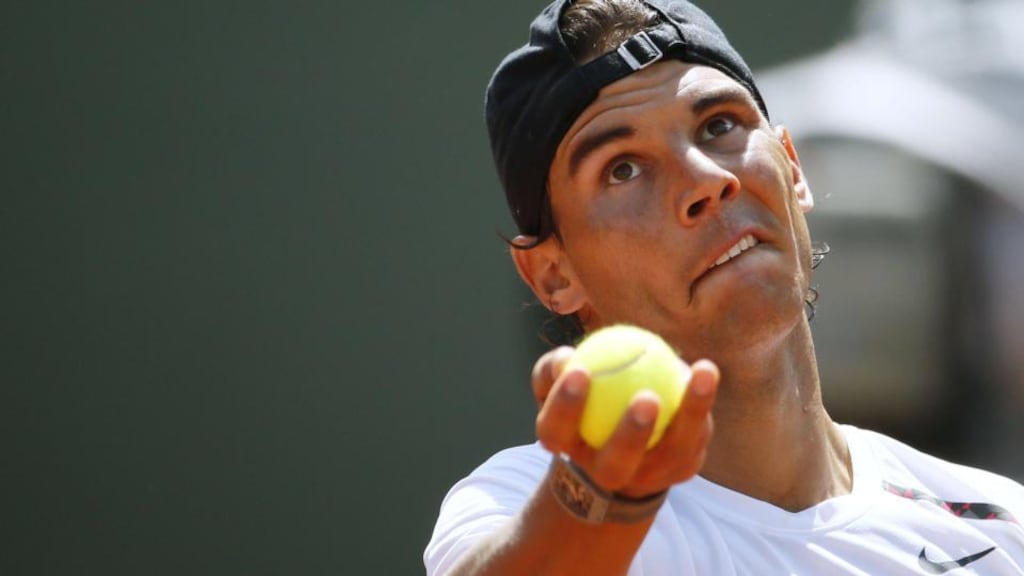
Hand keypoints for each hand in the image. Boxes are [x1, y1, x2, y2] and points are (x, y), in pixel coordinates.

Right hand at [531, 346, 717, 498]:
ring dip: (689, 414)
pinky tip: (704, 371)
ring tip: (701, 372)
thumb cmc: (584, 401)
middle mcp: (606, 473)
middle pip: (615, 464)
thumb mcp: (557, 383)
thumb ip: (553, 368)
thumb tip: (567, 357)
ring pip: (672, 452)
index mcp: (568, 449)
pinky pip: (695, 439)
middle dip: (631, 435)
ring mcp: (647, 477)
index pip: (555, 432)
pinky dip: (700, 405)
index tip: (579, 370)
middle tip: (647, 397)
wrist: (620, 447)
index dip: (565, 406)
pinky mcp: (681, 470)